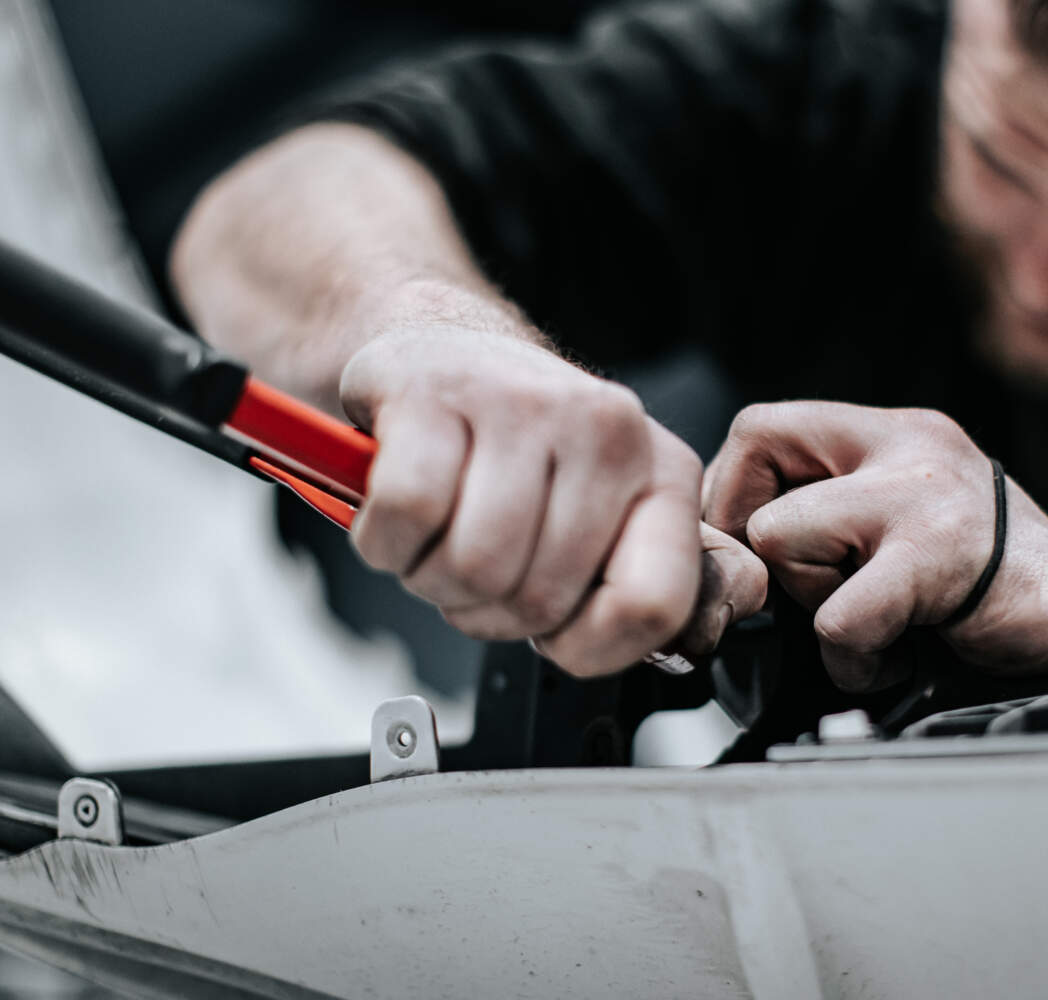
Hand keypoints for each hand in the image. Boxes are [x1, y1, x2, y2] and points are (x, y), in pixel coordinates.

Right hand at [339, 301, 716, 675]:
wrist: (444, 352)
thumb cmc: (522, 456)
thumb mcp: (600, 519)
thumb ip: (636, 587)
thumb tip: (656, 646)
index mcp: (663, 474)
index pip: (653, 604)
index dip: (588, 647)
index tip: (554, 630)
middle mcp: (608, 429)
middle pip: (539, 601)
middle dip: (488, 611)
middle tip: (476, 569)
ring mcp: (522, 403)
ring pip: (472, 566)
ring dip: (432, 578)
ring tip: (440, 536)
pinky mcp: (433, 391)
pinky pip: (407, 516)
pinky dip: (385, 540)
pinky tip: (402, 513)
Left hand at [702, 402, 1047, 688]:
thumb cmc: (998, 589)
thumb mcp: (909, 520)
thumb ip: (835, 510)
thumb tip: (730, 538)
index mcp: (896, 435)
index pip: (761, 424)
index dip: (732, 491)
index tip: (754, 548)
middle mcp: (908, 447)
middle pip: (753, 456)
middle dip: (763, 543)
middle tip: (816, 587)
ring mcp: (922, 496)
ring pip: (778, 536)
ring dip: (813, 603)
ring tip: (879, 622)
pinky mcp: (936, 557)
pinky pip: (832, 617)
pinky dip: (855, 660)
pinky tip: (901, 655)